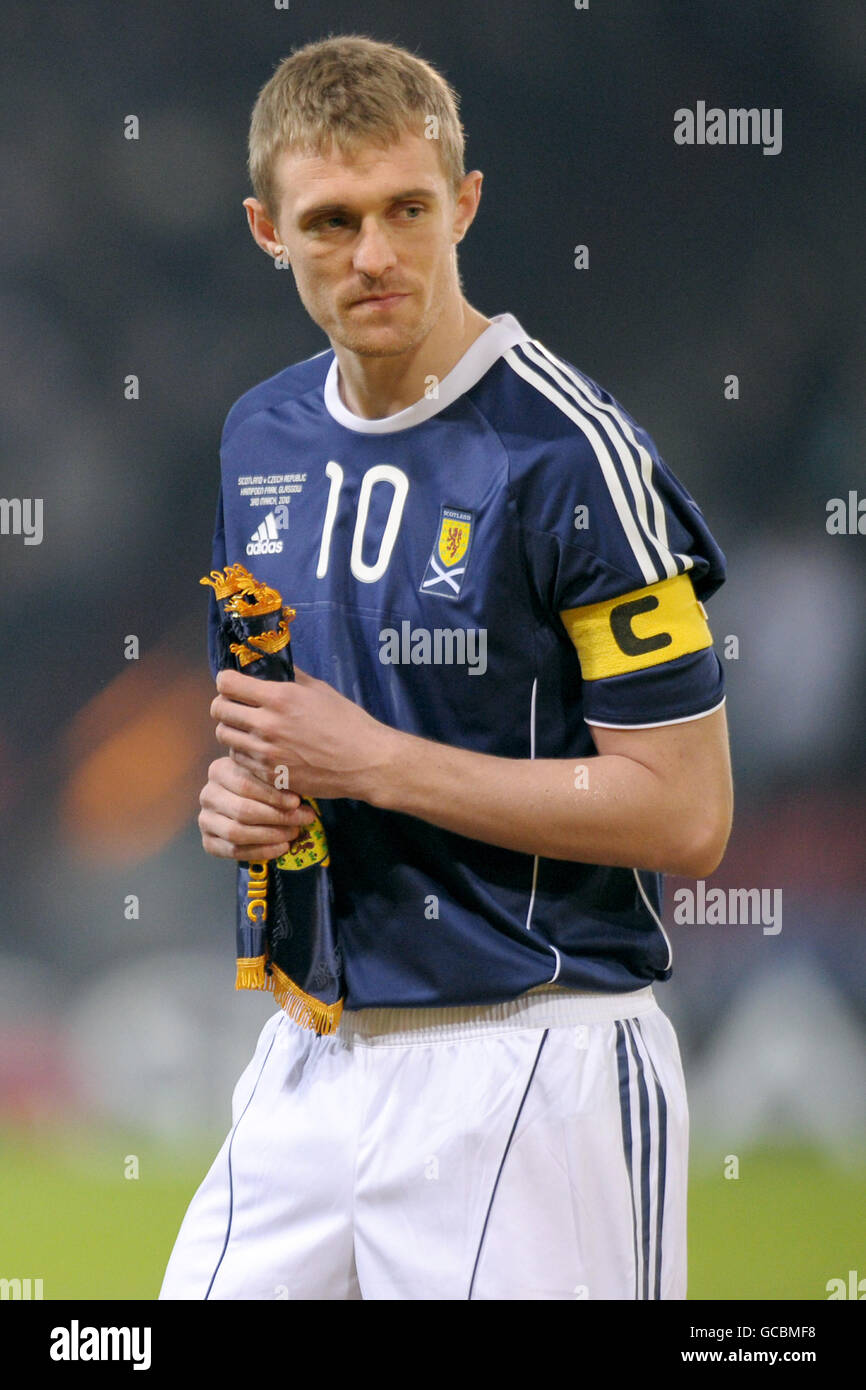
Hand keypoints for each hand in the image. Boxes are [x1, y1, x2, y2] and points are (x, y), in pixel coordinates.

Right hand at [198, 754, 316, 860]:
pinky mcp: (209, 841)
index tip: (297, 802)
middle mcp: (208, 795)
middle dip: (278, 817)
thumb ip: (277, 780)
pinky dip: (262, 851)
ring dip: (271, 835)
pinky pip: (234, 851)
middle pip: (243, 810)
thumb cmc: (262, 784)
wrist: (246, 802)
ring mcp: (205, 820)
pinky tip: (282, 847)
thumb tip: (297, 797)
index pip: (245, 784)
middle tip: (303, 819)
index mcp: (219, 770)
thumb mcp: (266, 775)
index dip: (273, 795)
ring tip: (294, 832)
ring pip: (237, 832)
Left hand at [209, 665, 396, 801]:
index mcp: (279, 698)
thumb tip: (271, 666)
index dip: (227, 680)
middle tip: (236, 705)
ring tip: (247, 728)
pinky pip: (238, 760)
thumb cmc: (347, 723)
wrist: (364, 762)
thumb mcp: (320, 690)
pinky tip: (259, 748)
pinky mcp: (269, 774)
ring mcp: (266, 753)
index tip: (233, 683)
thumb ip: (290, 677)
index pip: (227, 683)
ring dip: (232, 729)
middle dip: (224, 704)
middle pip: (218, 710)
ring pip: (224, 736)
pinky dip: (243, 751)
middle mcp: (267, 725)